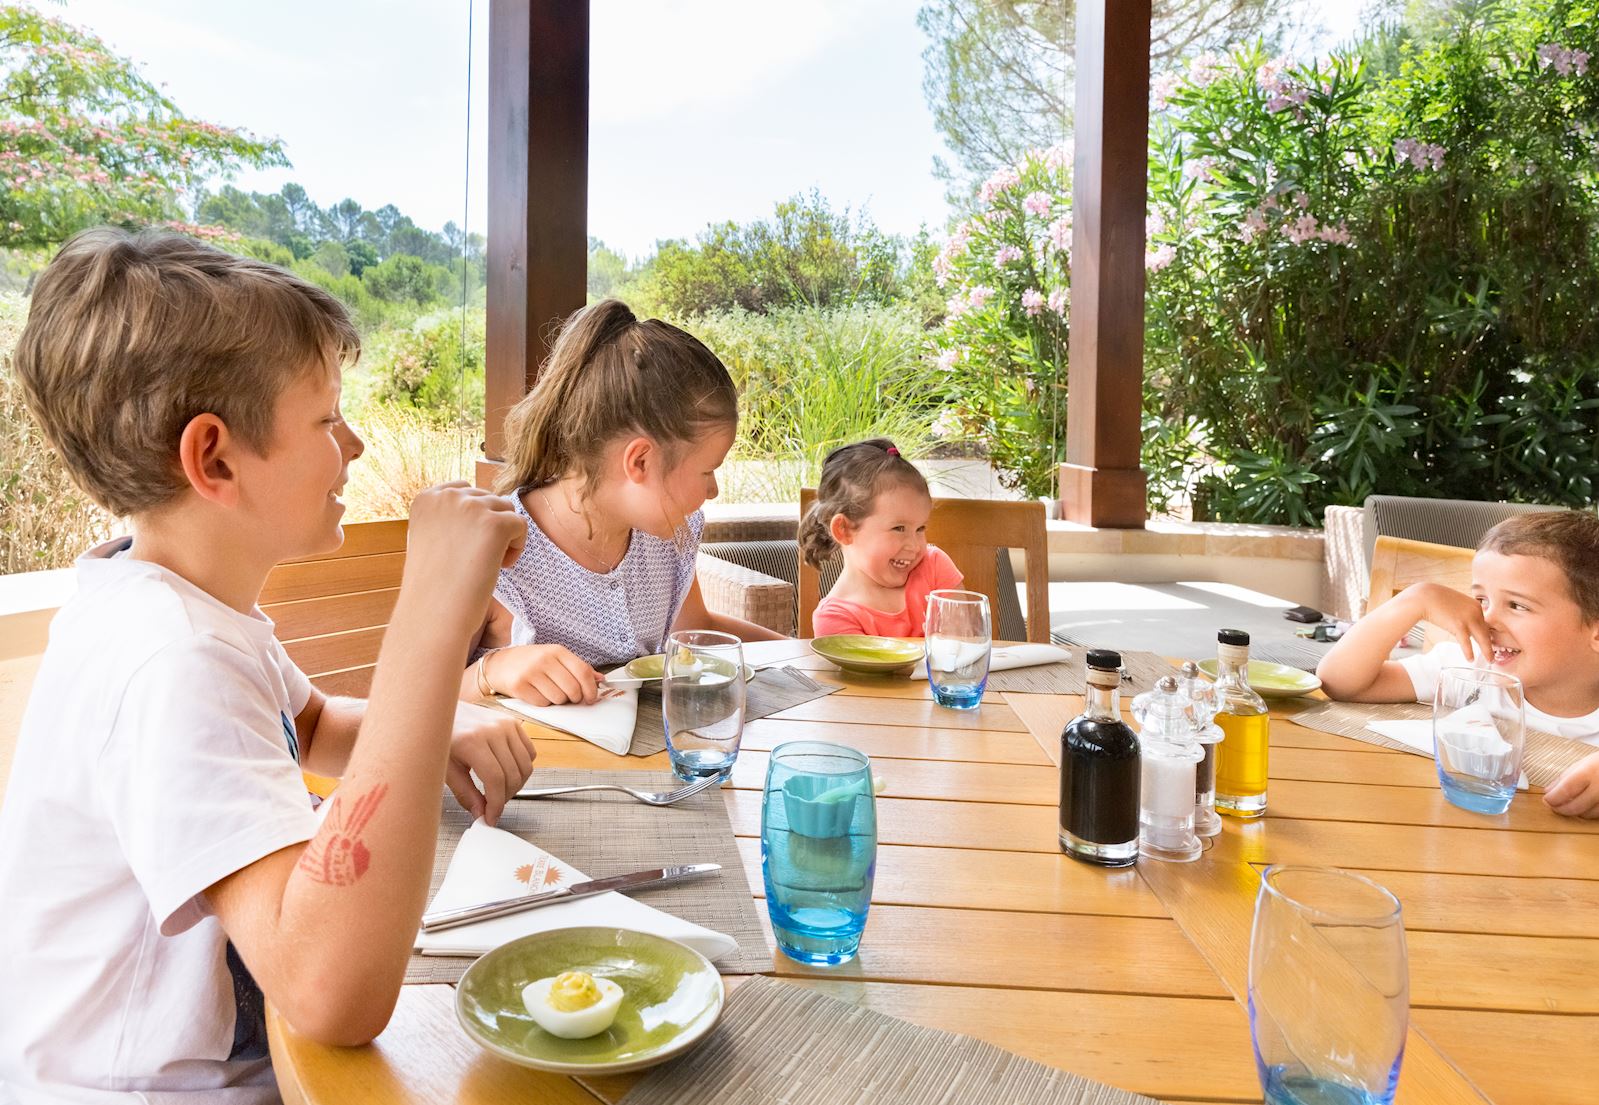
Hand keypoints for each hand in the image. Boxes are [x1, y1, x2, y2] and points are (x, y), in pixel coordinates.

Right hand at [401, 483, 525, 635]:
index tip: (465, 546)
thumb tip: (491, 503)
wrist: (434, 613)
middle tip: (478, 560)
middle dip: (490, 527)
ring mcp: (471, 507)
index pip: (465, 490)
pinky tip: (501, 567)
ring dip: (505, 536)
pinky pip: (521, 525)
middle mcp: (447, 496)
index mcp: (427, 498)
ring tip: (489, 563)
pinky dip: (517, 547)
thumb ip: (453, 517)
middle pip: (488, 499)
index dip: (474, 519)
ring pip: (507, 510)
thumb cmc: (435, 585)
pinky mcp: (494, 524)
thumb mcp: (432, 538)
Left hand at [445, 701, 535, 825]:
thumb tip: (480, 813)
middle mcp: (493, 730)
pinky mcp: (513, 722)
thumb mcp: (446, 769)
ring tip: (500, 792)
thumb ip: (464, 793)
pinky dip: (522, 768)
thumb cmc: (441, 737)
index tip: (491, 817)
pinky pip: (529, 752)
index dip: (496, 804)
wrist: (442, 709)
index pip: (495, 779)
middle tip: (493, 807)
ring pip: (525, 766)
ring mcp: (506, 724)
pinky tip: (507, 773)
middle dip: (505, 798)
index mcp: (472, 741)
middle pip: (512, 775)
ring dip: (516, 785)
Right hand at [486, 644, 604, 705]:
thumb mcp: (555, 658)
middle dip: (575, 698)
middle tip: (570, 697)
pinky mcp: (519, 686)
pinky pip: (542, 704)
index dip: (591, 689)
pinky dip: (543, 703)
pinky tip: (537, 693)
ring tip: (549, 691)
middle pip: (573, 689)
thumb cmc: (531, 661)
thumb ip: (577, 668)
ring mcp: (531, 672)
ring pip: (558, 699)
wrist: (499, 664)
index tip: (591, 698)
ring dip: (558, 700)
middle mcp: (544, 660)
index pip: (583, 672)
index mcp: (557, 651)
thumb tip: (600, 679)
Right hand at [1404, 582, 1492, 663]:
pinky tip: (1470, 659)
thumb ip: (1462, 612)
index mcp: (1475, 605)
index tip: (1487, 641)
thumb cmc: (1435, 598)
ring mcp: (1468, 618)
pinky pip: (1466, 642)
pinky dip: (1469, 652)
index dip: (1486, 634)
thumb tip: (1461, 623)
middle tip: (1492, 654)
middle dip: (1490, 644)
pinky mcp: (1459, 626)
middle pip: (1486, 631)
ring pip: (1482, 638)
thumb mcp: (1455, 603)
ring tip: (1489, 660)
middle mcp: (1476, 611)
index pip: (1484, 623)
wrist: (1424, 596)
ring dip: (1487, 651)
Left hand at [1544, 750, 1598, 818]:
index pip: (1566, 790)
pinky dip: (1588, 813)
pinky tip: (1583, 807)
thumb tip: (1548, 791)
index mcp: (1588, 773)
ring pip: (1588, 814)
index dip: (1553, 798)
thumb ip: (1563, 779)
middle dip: (1561, 809)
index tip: (1546, 800)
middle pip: (1577, 806)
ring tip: (1568, 805)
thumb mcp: (1580, 765)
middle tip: (1554, 806)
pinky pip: (1598, 814)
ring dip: (1575, 812)